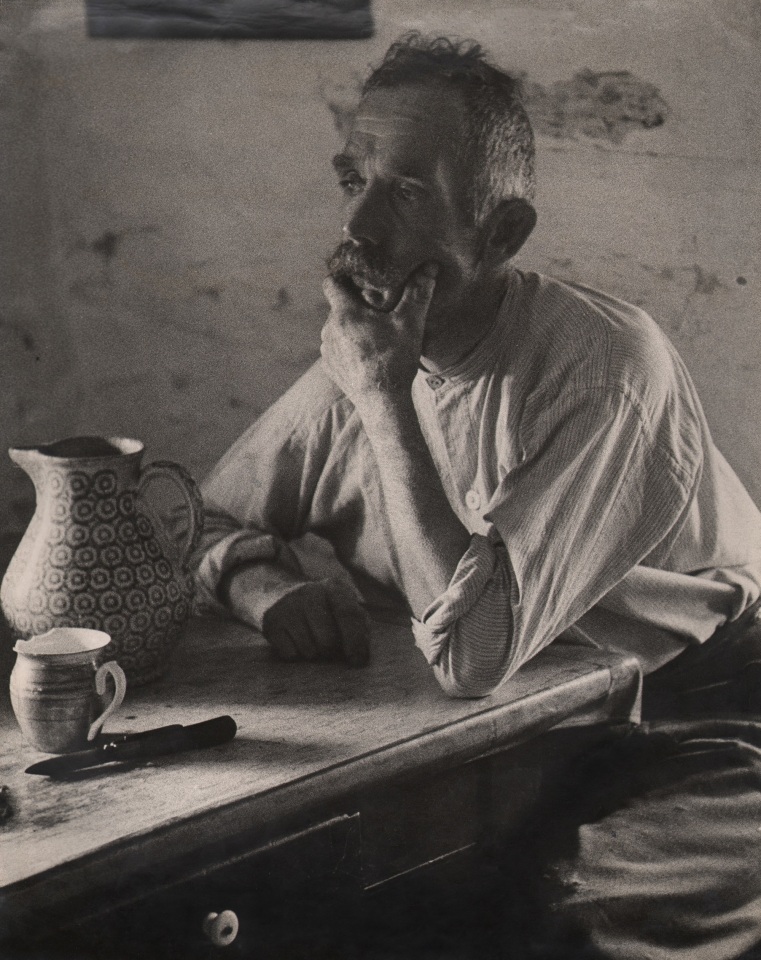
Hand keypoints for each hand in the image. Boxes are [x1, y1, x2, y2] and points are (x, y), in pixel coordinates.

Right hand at [261, 578, 369, 666]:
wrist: (276, 595)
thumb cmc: (322, 609)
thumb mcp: (343, 609)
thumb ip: (359, 628)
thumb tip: (361, 657)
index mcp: (334, 587)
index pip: (349, 614)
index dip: (355, 641)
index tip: (358, 662)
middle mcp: (310, 592)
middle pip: (328, 640)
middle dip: (331, 651)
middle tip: (328, 646)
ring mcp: (288, 605)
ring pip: (309, 650)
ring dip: (313, 653)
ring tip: (310, 639)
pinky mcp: (270, 621)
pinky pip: (290, 655)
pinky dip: (295, 654)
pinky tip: (293, 639)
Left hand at [320, 263, 437, 405]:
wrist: (382, 401)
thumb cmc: (395, 360)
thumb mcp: (410, 324)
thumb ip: (418, 293)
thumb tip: (430, 267)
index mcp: (344, 313)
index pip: (331, 283)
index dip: (343, 278)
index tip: (359, 281)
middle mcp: (329, 329)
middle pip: (338, 307)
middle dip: (354, 306)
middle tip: (377, 312)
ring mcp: (328, 350)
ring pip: (336, 329)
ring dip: (351, 329)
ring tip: (373, 336)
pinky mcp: (330, 367)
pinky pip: (337, 349)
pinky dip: (348, 348)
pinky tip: (367, 355)